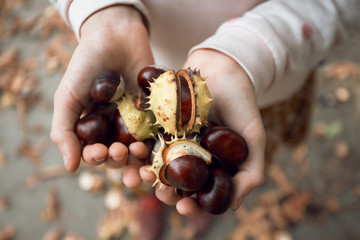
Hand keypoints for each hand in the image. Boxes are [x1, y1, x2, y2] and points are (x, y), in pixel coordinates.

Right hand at [50, 5, 152, 186]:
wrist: (114, 37)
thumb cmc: (86, 66)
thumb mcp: (67, 97)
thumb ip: (63, 130)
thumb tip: (69, 167)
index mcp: (93, 129)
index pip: (95, 154)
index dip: (96, 158)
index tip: (99, 152)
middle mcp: (115, 129)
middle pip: (119, 156)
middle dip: (119, 160)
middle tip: (120, 151)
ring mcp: (137, 122)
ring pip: (140, 149)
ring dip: (138, 157)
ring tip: (137, 150)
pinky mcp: (156, 113)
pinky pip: (159, 132)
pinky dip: (158, 142)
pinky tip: (157, 144)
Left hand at [140, 49, 264, 215]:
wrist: (223, 68)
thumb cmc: (242, 104)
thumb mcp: (254, 139)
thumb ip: (251, 173)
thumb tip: (233, 206)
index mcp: (211, 165)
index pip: (200, 193)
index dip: (193, 204)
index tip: (184, 207)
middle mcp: (191, 156)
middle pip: (176, 182)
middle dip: (166, 192)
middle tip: (162, 195)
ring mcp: (173, 141)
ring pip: (157, 164)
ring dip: (148, 174)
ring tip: (143, 176)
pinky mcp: (159, 125)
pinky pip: (145, 140)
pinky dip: (139, 149)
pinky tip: (134, 152)